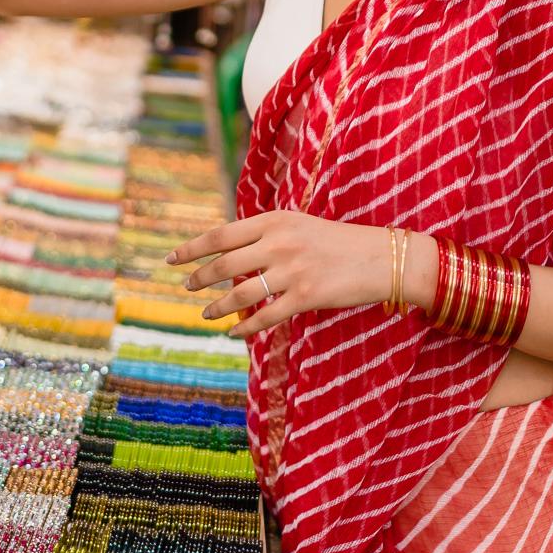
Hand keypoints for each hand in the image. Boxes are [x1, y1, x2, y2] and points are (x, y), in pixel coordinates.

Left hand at [167, 210, 388, 338]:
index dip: (192, 249)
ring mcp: (292, 270)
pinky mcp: (306, 296)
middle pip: (224, 264)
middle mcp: (279, 243)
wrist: (380, 256)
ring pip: (240, 293)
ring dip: (218, 306)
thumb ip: (265, 235)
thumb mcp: (297, 225)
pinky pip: (266, 316)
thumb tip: (228, 253)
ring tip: (205, 313)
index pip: (221, 235)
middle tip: (187, 286)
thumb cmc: (336, 241)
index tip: (173, 259)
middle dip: (199, 278)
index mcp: (274, 220)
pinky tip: (233, 332)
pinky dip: (245, 327)